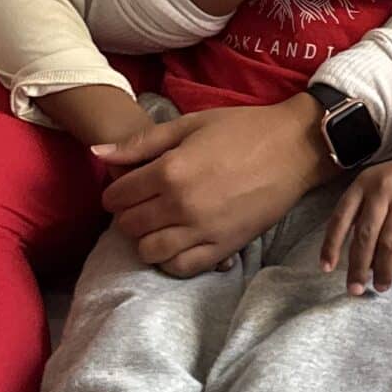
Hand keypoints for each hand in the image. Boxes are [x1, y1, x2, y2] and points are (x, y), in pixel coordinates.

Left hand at [96, 96, 332, 276]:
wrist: (295, 148)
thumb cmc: (242, 129)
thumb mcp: (190, 124)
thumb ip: (141, 142)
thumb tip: (96, 153)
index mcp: (171, 171)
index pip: (116, 197)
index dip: (115, 192)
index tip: (128, 187)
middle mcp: (182, 205)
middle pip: (128, 226)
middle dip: (128, 215)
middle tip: (143, 203)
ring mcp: (204, 230)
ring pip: (149, 251)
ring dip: (146, 239)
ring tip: (159, 223)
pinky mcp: (224, 247)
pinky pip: (181, 267)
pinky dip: (170, 259)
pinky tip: (177, 241)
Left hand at [322, 131, 391, 294]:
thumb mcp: (377, 186)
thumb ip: (363, 214)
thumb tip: (357, 257)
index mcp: (363, 184)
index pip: (340, 218)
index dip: (331, 245)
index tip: (326, 268)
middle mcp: (382, 190)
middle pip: (365, 236)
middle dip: (358, 266)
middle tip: (354, 289)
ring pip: (388, 243)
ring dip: (383, 269)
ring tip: (380, 286)